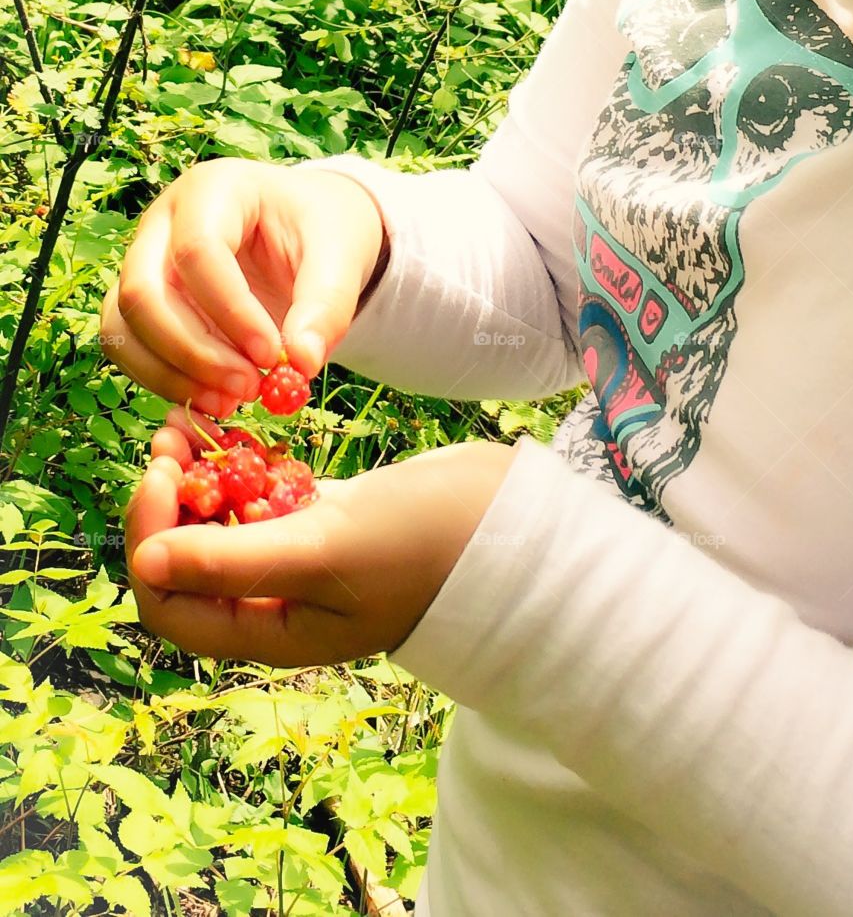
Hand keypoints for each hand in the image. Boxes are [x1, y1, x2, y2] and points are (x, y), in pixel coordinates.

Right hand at [99, 159, 385, 416]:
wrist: (307, 231)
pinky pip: (125, 345)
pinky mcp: (139, 300)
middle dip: (194, 352)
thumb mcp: (341, 255)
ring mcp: (142, 259)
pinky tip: (212, 398)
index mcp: (214, 189)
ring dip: (173, 374)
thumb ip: (328, 305)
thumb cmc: (321, 232)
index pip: (198, 251)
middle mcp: (163, 221)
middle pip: (144, 291)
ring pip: (124, 324)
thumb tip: (303, 362)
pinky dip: (162, 380)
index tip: (272, 356)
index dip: (231, 311)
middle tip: (249, 389)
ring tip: (232, 402)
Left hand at [125, 411, 518, 666]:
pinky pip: (262, 497)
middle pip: (189, 558)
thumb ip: (233, 562)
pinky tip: (240, 430)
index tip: (159, 473)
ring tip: (195, 421)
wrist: (508, 523)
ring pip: (222, 521)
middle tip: (172, 435)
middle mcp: (278, 601)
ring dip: (200, 476)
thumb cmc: (420, 544)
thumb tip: (144, 562)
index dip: (151, 542)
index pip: (173, 603)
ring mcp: (303, 557)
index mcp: (272, 630)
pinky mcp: (325, 518)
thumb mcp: (323, 551)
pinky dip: (244, 466)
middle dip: (169, 500)